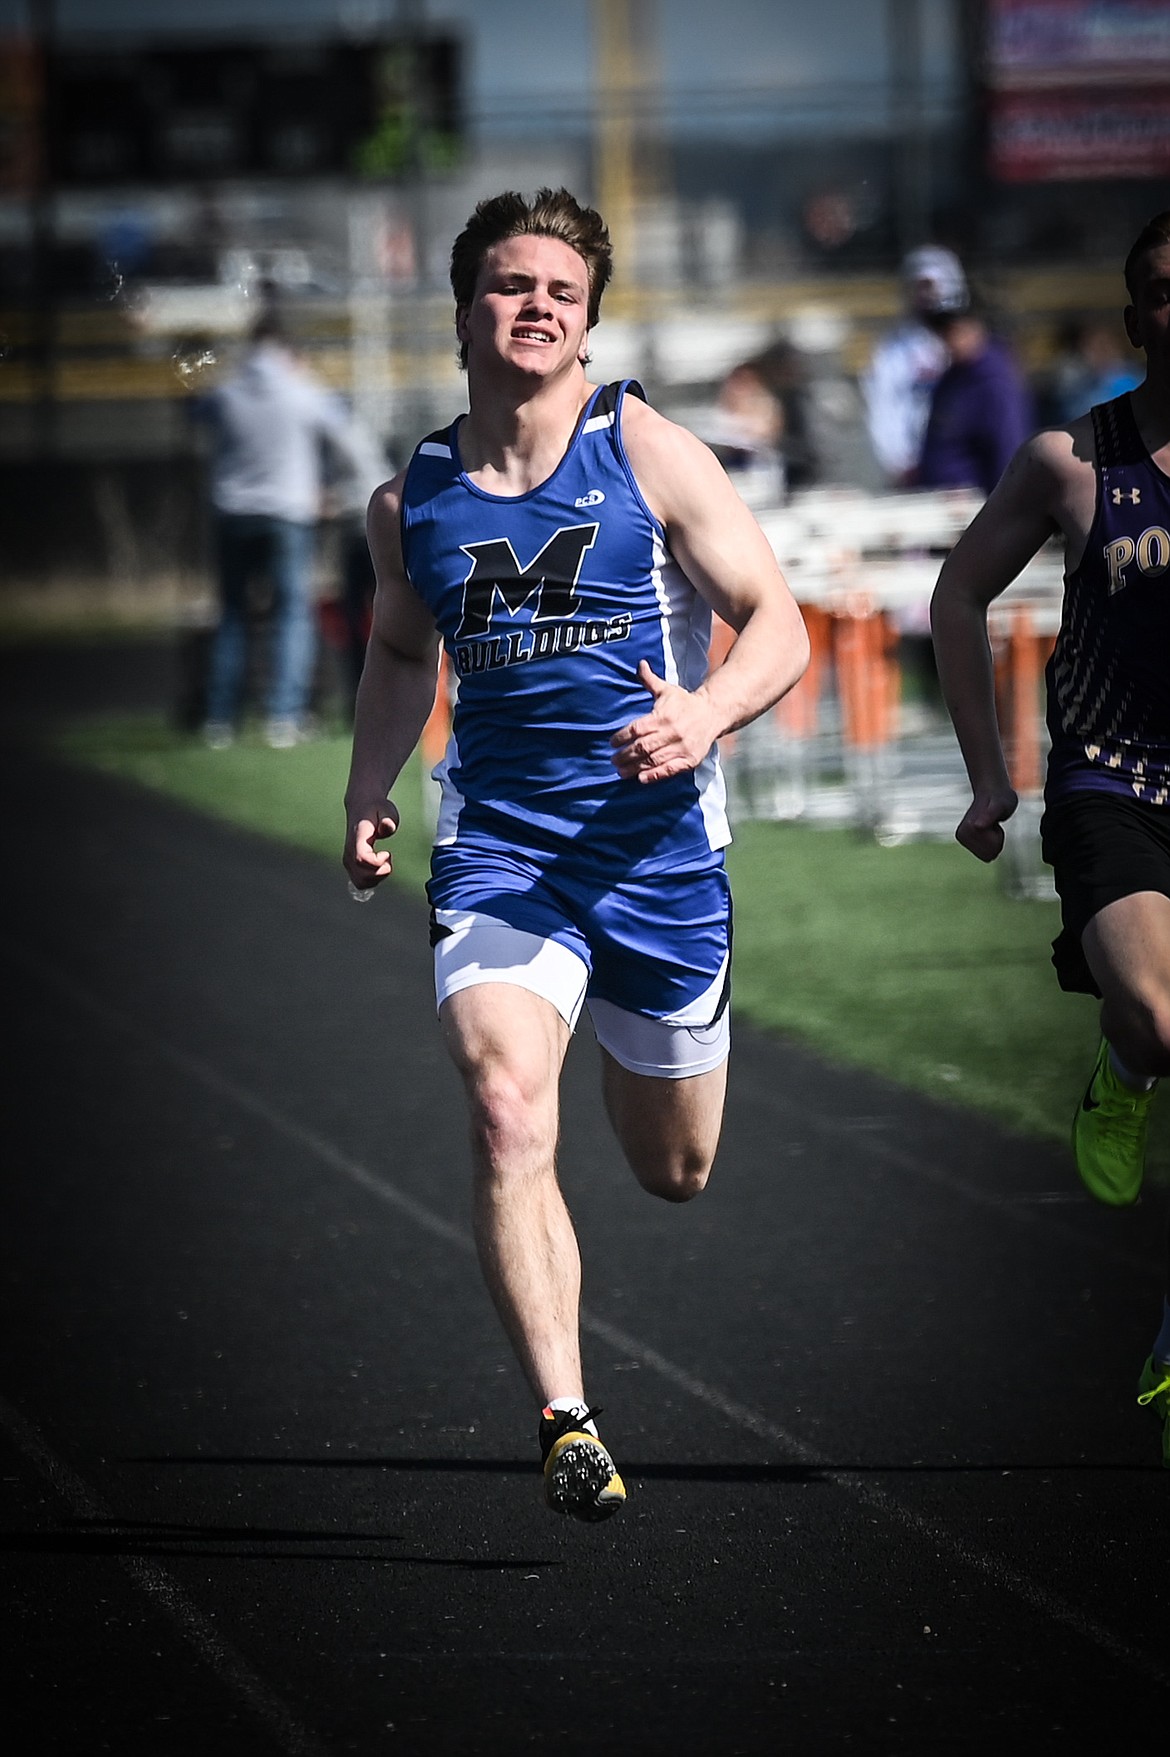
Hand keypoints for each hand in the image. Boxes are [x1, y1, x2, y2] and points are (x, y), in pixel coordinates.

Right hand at [343, 801, 400, 889]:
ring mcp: (348, 859)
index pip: (362, 859)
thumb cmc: (376, 809)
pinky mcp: (351, 864)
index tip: (387, 853)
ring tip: (384, 863)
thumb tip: (387, 826)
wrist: (362, 806)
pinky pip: (360, 882)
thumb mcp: (386, 810)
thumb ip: (388, 819)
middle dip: (380, 873)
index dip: (377, 862)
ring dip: (377, 878)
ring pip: (360, 882)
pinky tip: (379, 867)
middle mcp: (349, 851)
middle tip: (388, 859)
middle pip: (361, 876)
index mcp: (357, 838)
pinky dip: (373, 880)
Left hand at [610, 661, 720, 783]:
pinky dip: (655, 776)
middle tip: (613, 760)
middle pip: (643, 747)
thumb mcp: (667, 690)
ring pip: (653, 760)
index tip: (612, 742)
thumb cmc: (685, 702)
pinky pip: (670, 770)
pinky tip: (641, 779)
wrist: (712, 713)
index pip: (637, 729)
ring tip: (621, 772)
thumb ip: (650, 680)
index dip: (622, 737)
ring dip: (635, 768)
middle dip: (625, 755)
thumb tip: (640, 664)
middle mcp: (672, 732)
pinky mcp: (690, 759)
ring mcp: (682, 747)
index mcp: (663, 716)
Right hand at [955, 787, 1017, 862]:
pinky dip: (991, 842)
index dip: (998, 839)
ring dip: (994, 841)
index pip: (990, 853)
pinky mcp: (964, 840)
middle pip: (988, 856)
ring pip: (987, 855)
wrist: (992, 791)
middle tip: (994, 824)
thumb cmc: (999, 798)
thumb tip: (977, 826)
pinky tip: (989, 828)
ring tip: (992, 824)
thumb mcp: (1000, 805)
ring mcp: (962, 837)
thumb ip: (989, 815)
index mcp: (968, 829)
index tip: (995, 823)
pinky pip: (984, 853)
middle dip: (996, 841)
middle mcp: (961, 834)